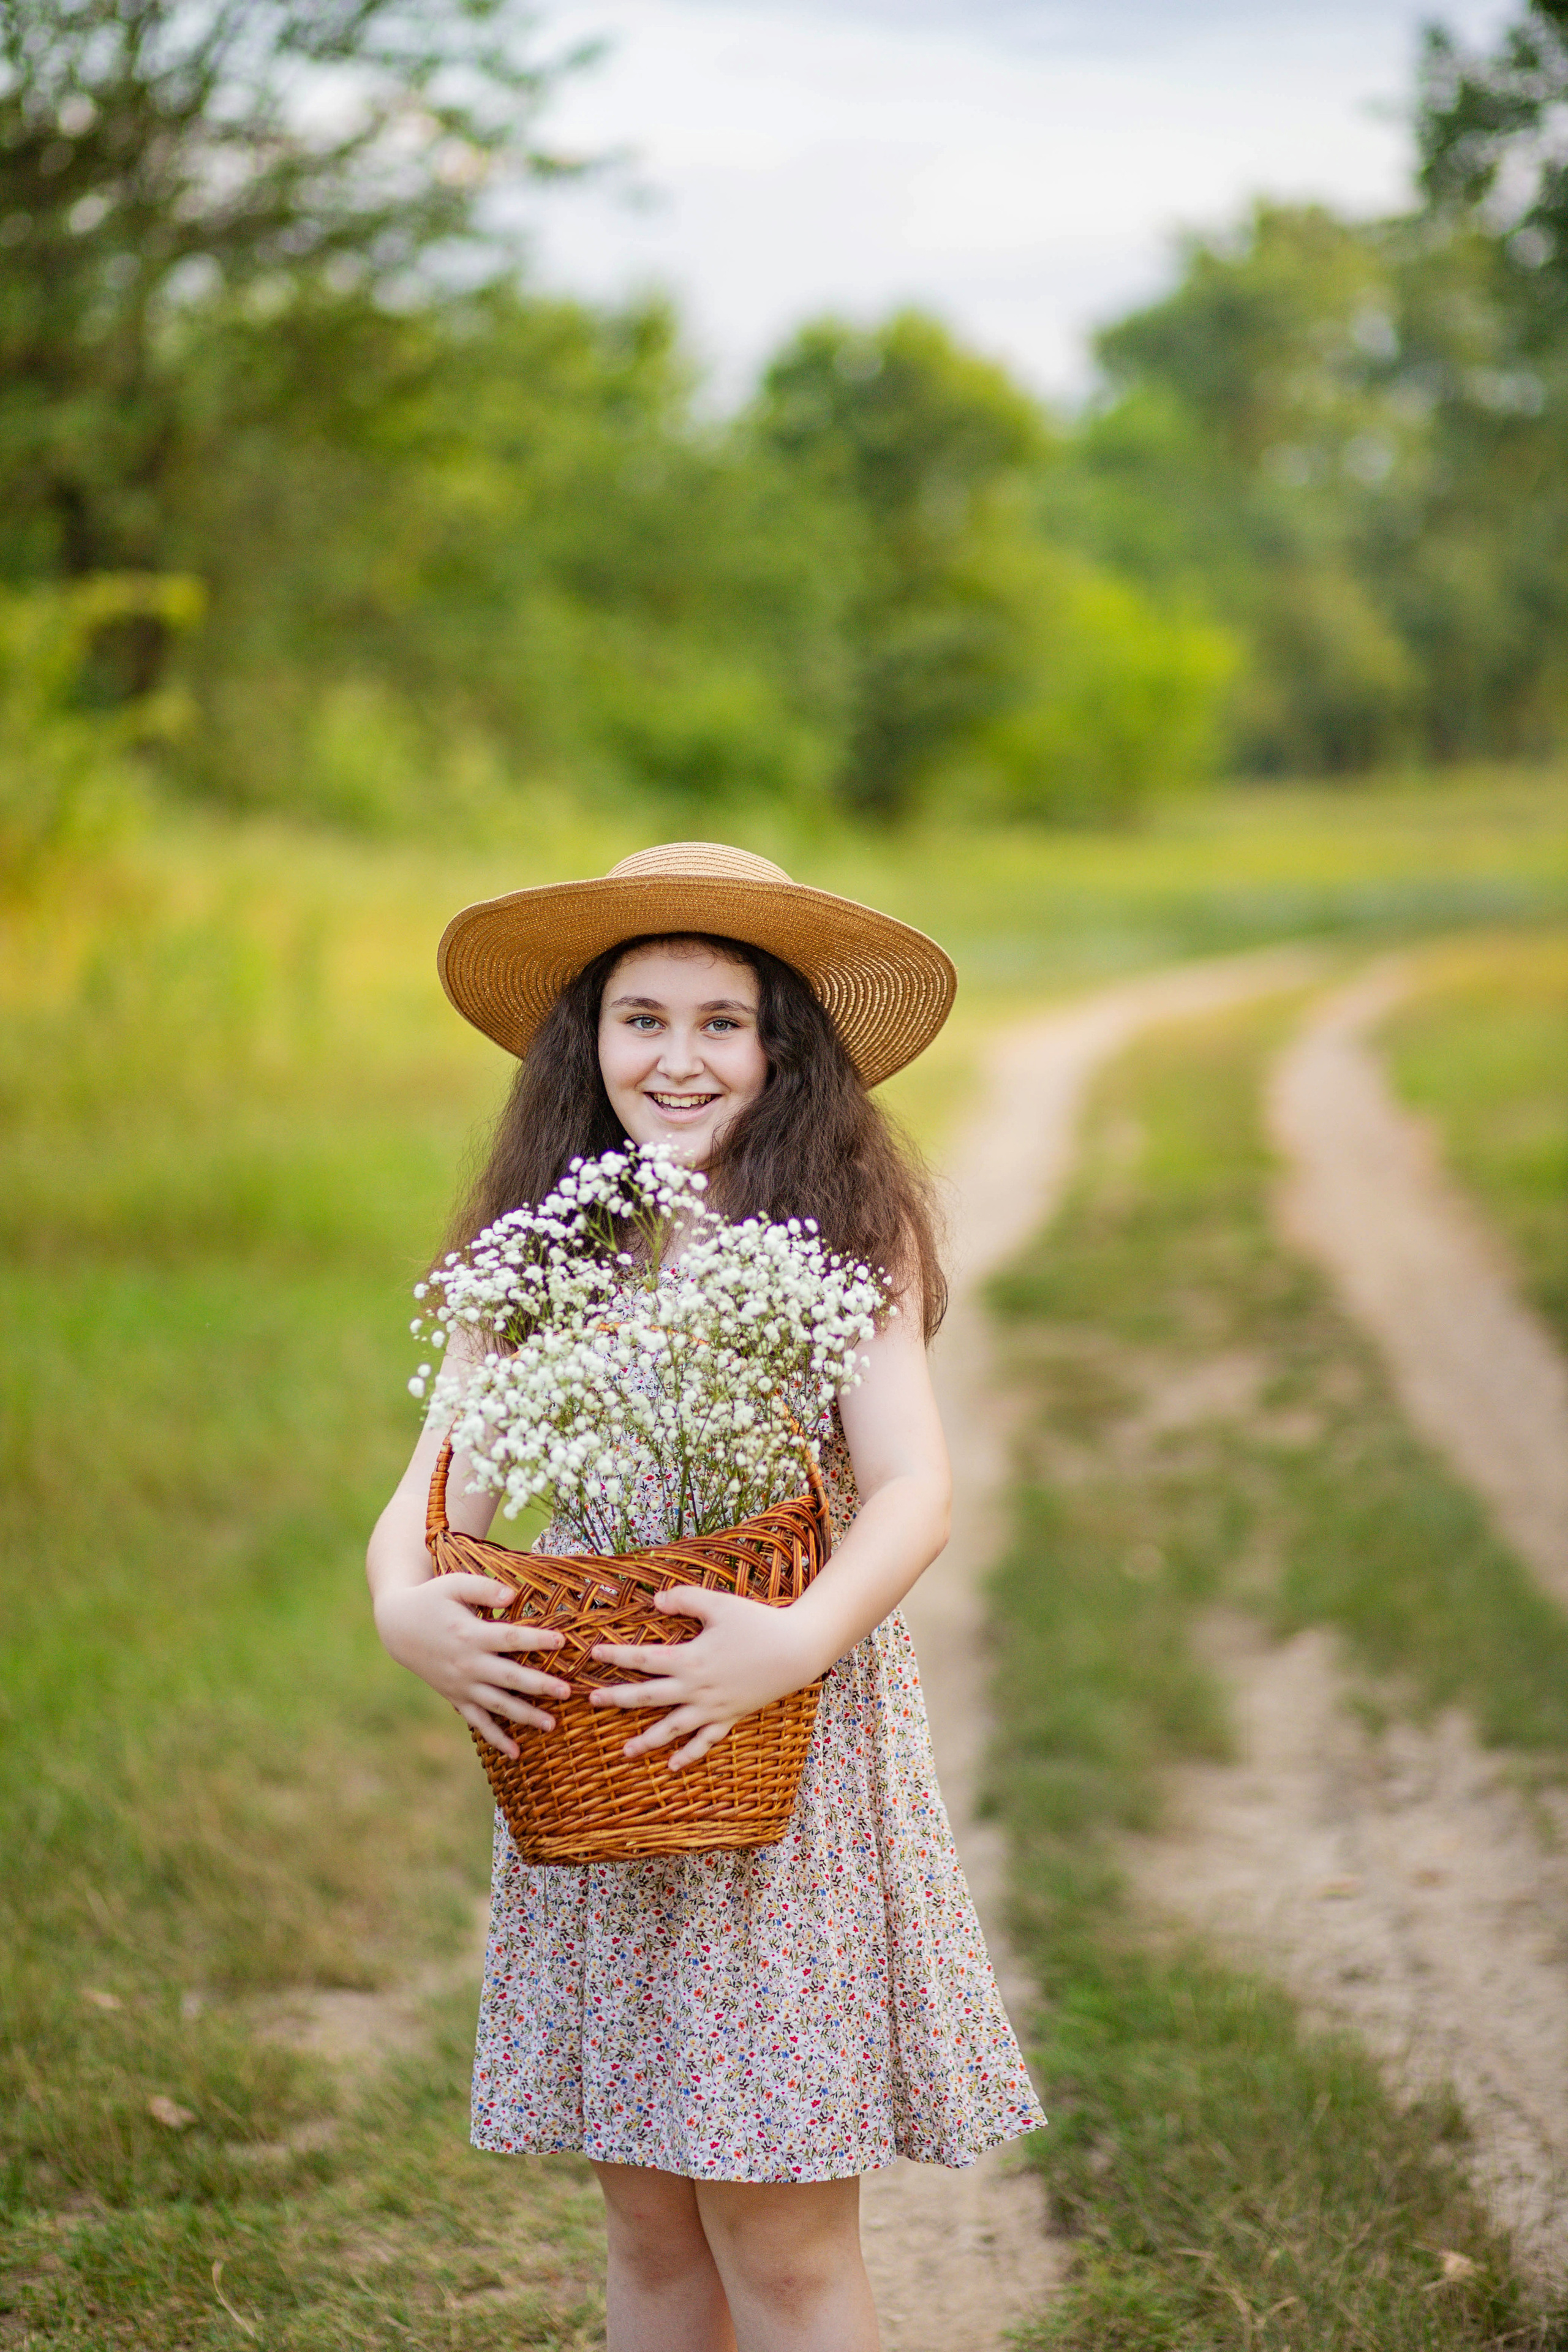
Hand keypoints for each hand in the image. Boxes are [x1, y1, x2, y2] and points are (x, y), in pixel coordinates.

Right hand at [374, 1574, 568, 1759]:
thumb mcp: (454, 1584)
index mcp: (470, 1634)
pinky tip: (516, 1753)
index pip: (510, 1639)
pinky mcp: (456, 1697)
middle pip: (509, 1677)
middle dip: (539, 1685)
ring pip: (498, 1704)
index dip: (536, 1640)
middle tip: (566, 1692)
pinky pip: (478, 1721)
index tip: (562, 1641)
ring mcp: (462, 1685)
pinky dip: (495, 1738)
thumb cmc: (432, 1599)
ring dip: (525, 1715)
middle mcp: (468, 1664)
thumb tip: (513, 1596)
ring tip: (551, 1724)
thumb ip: (484, 1588)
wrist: (398, 1627)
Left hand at [589, 1587, 820, 1771]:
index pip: (643, 1659)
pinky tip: (672, 1767)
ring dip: (646, 1740)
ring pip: (672, 1728)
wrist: (796, 1650)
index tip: (594, 1653)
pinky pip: (705, 1742)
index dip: (617, 1655)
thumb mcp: (720, 1604)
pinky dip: (688, 1755)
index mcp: (690, 1659)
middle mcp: (696, 1688)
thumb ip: (685, 1600)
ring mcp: (712, 1708)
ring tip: (623, 1751)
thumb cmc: (758, 1623)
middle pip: (648, 1697)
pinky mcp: (729, 1717)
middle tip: (592, 1701)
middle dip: (618, 1698)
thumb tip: (654, 1601)